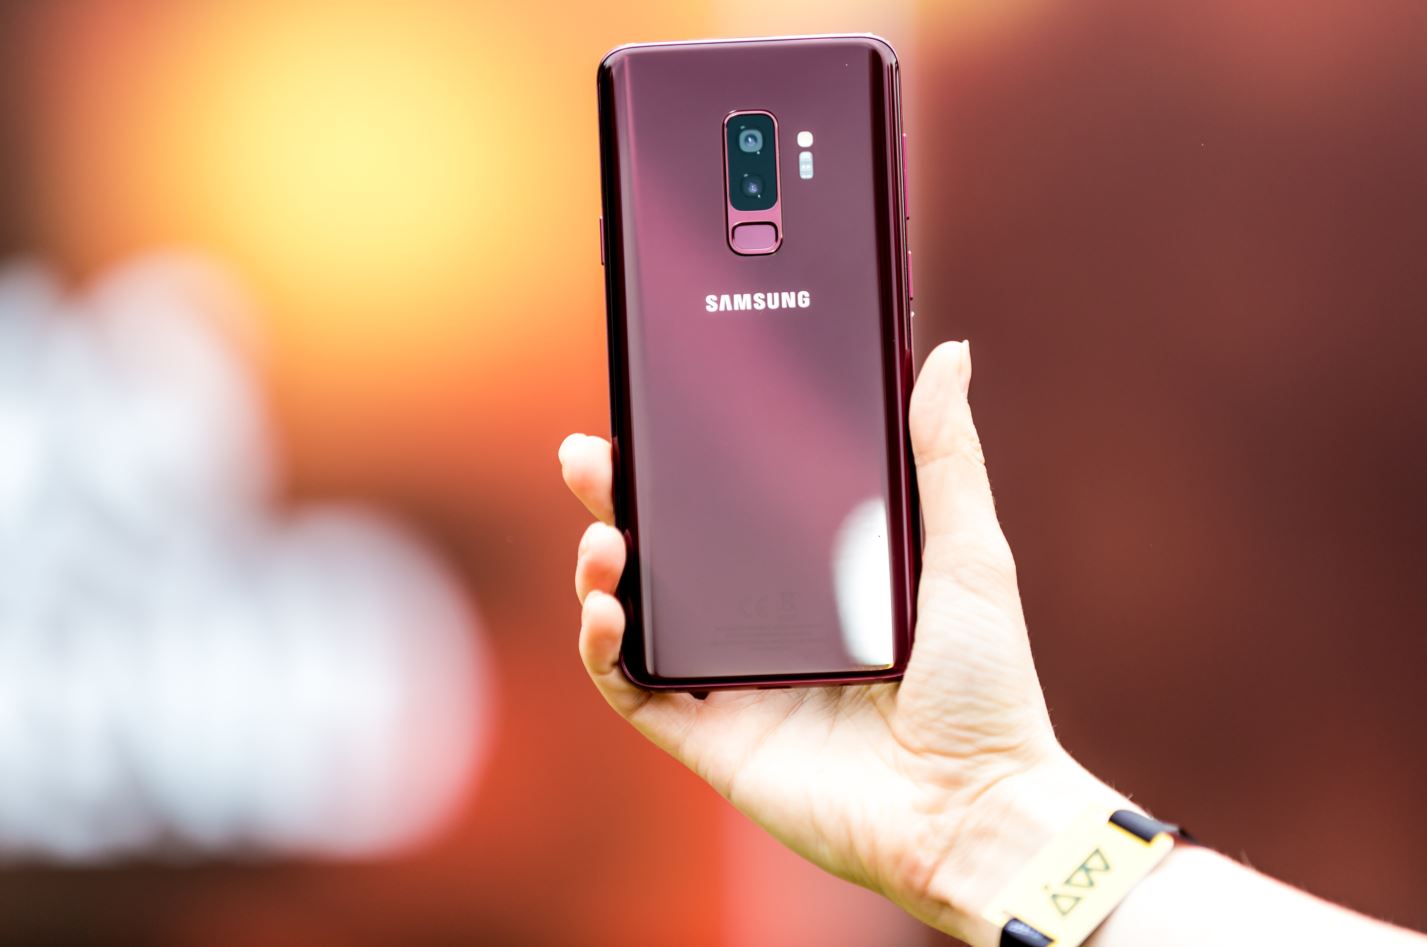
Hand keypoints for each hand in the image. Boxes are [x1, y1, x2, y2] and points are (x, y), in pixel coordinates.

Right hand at [559, 341, 1128, 944]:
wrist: (975, 808)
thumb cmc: (987, 687)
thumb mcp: (968, 553)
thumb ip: (946, 455)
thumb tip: (947, 352)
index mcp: (815, 577)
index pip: (730, 506)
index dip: (684, 460)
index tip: (654, 407)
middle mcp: (764, 624)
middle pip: (668, 549)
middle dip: (617, 497)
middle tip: (588, 453)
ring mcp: (731, 681)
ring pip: (636, 611)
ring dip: (601, 565)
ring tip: (605, 535)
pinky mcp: (708, 736)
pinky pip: (630, 687)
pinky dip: (603, 647)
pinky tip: (607, 607)